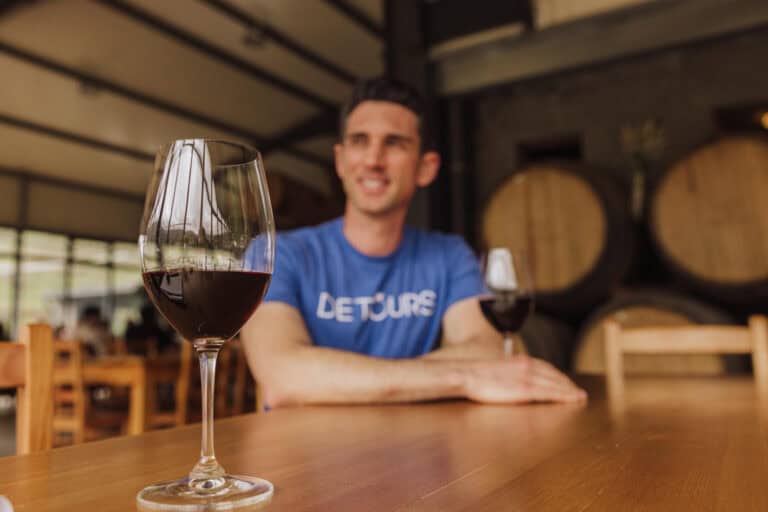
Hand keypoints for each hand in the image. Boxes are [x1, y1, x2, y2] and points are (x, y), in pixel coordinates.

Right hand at [464, 356, 586, 403]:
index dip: (558, 376)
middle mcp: (527, 366)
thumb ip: (508, 373)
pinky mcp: (525, 389)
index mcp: (520, 361)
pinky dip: (563, 396)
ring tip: (579, 397)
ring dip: (569, 390)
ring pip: (555, 384)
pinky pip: (550, 393)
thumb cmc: (475, 375)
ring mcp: (527, 377)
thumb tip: (510, 381)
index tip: (566, 382)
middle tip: (579, 392)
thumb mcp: (496, 369)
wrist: (465, 374)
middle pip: (554, 375)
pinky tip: (572, 400)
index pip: (546, 367)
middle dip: (568, 383)